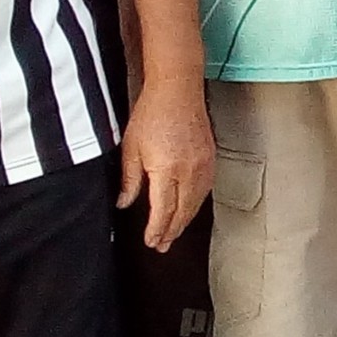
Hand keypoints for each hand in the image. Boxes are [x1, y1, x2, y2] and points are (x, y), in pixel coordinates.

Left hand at [119, 77, 213, 249]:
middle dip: (171, 232)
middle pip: (182, 212)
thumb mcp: (131, 148)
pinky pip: (204, 191)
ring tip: (174, 233)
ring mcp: (203, 166)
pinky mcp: (210, 159)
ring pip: (196, 204)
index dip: (157, 230)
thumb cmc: (152, 114)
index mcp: (167, 170)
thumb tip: (125, 202)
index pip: (163, 211)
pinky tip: (188, 209)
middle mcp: (189, 172)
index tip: (151, 241)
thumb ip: (129, 179)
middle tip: (162, 246)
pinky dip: (195, 205)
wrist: (177, 91)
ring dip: (184, 221)